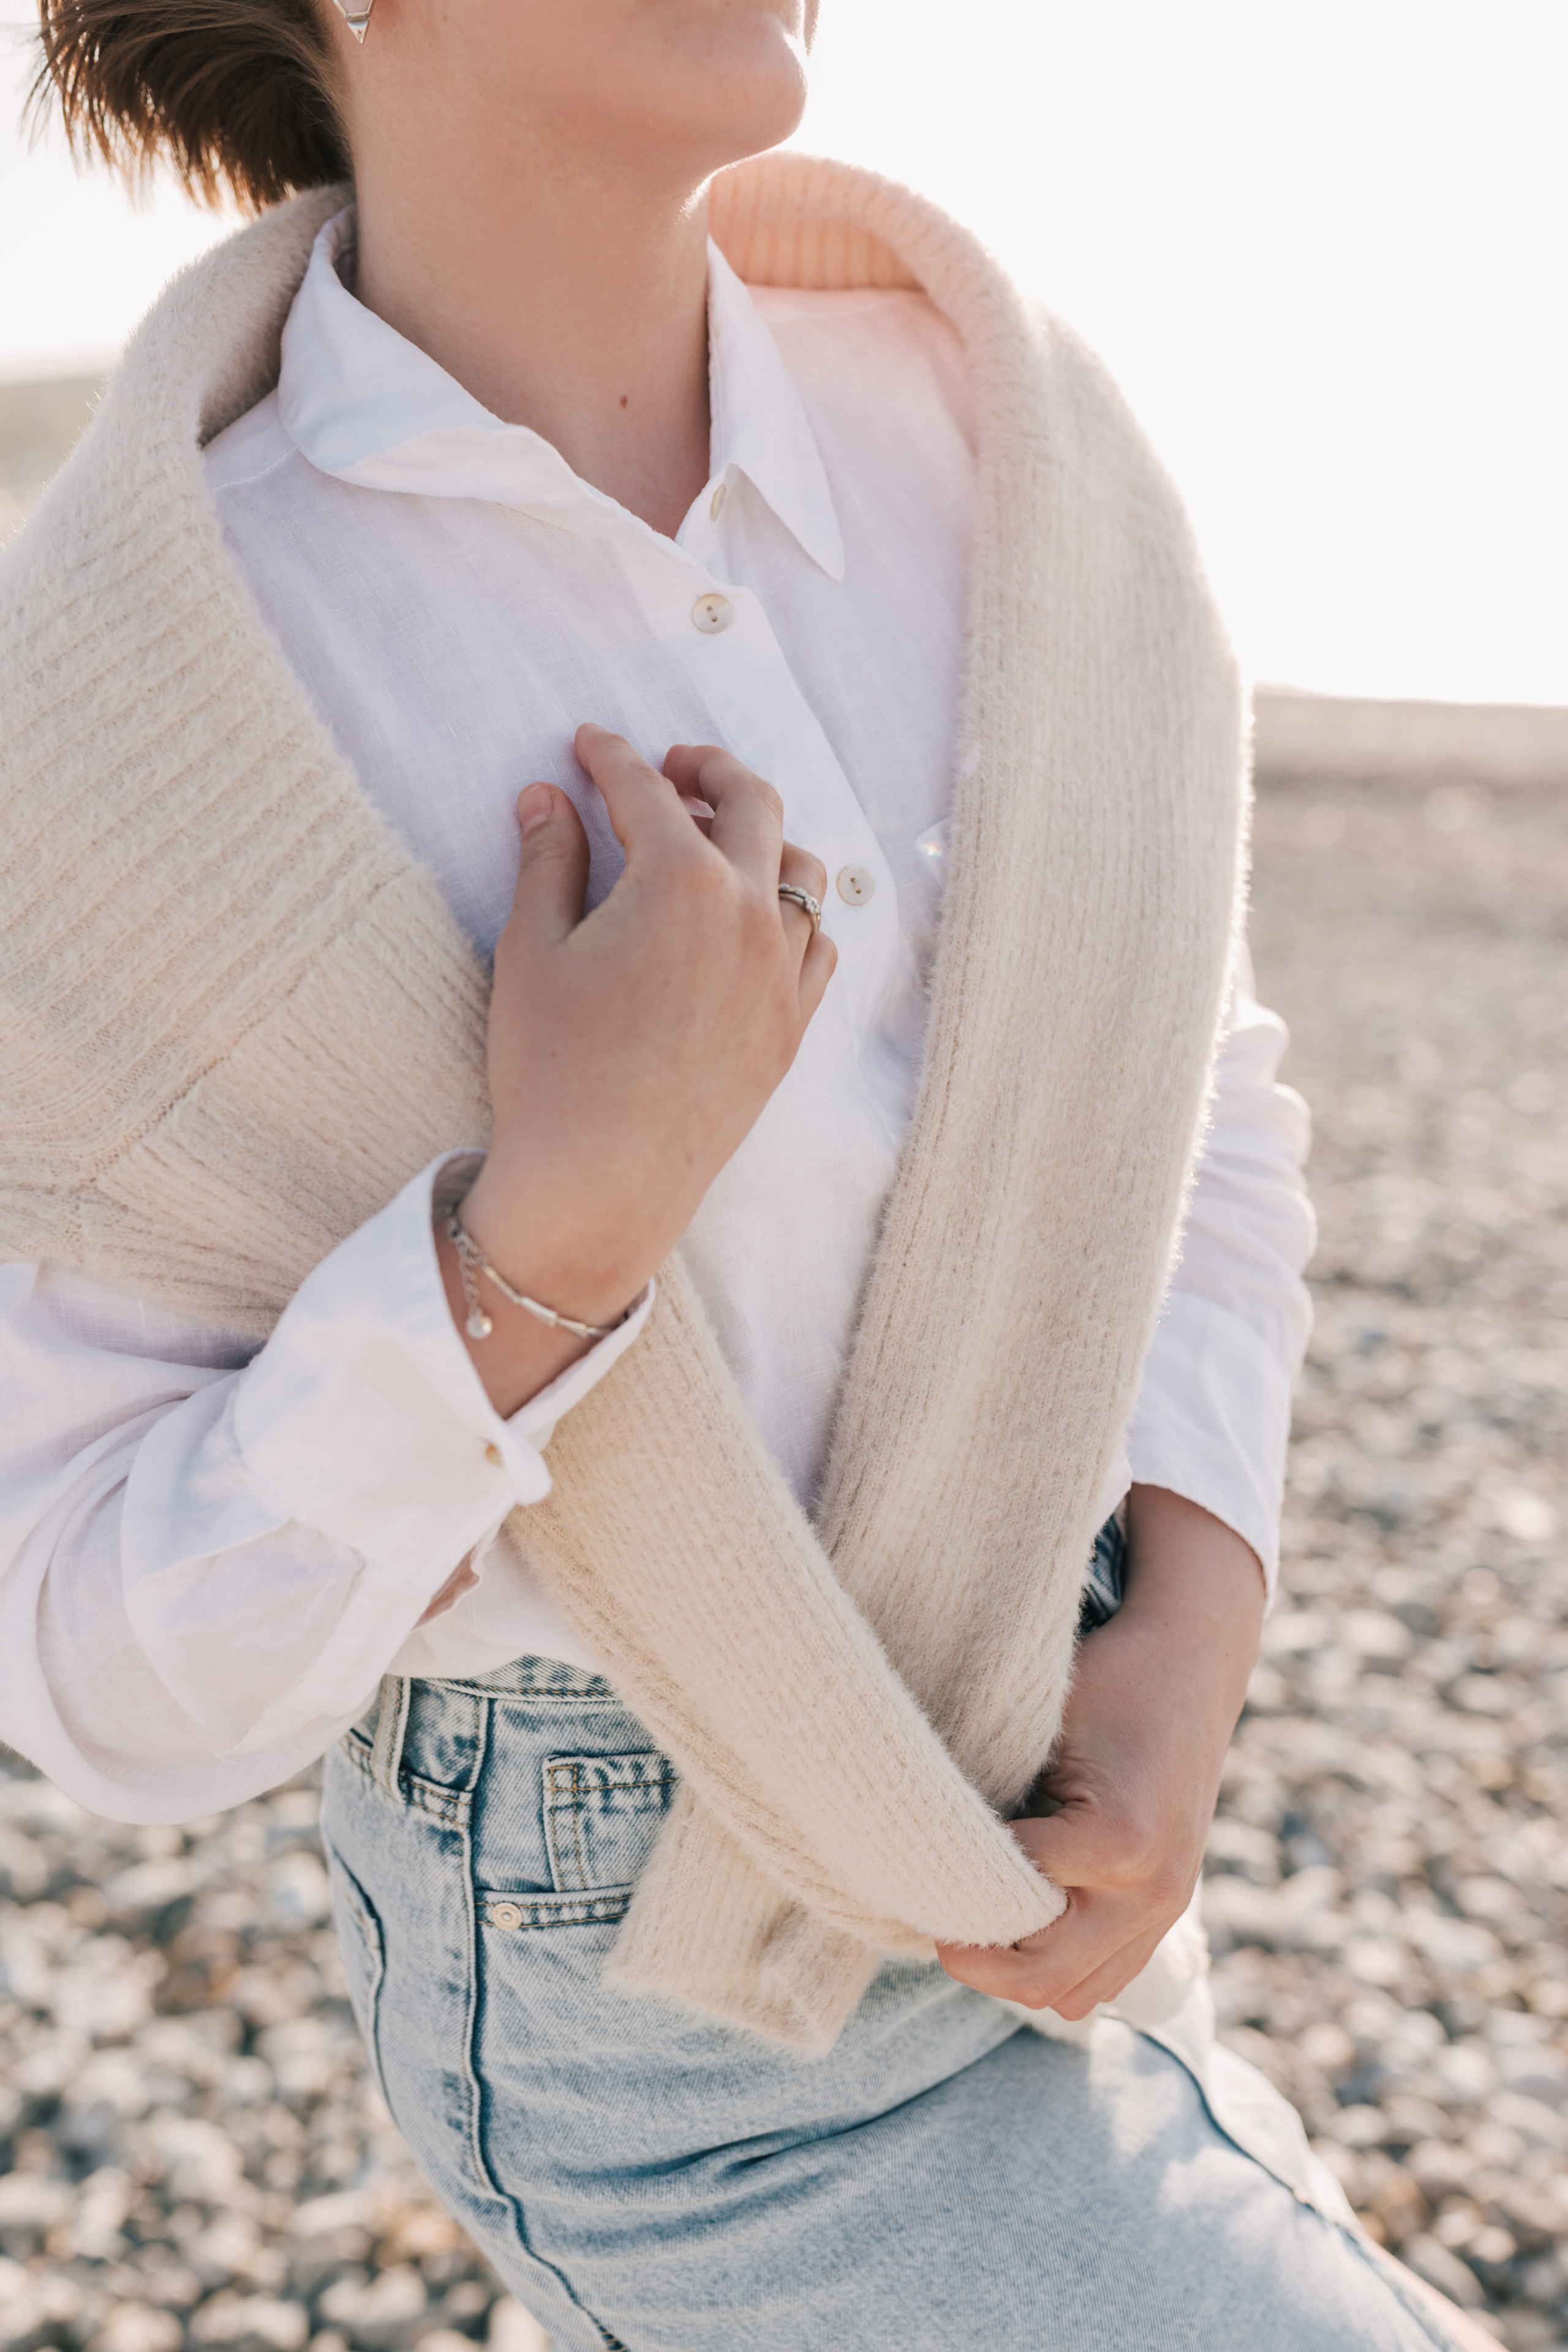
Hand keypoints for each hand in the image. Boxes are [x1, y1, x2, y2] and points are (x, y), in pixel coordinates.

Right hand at [438, 724, 835, 1414]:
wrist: (600, 1185)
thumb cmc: (552, 1068)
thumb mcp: (531, 951)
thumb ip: (546, 861)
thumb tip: (545, 798)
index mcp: (682, 881)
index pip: (645, 791)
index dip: (610, 758)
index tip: (588, 746)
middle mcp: (751, 915)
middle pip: (753, 803)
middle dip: (709, 770)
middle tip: (670, 769)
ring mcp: (783, 973)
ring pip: (803, 871)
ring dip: (763, 838)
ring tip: (715, 842)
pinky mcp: (792, 1026)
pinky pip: (817, 944)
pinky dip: (792, 914)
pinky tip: (753, 921)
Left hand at [936, 1487, 1265, 2018]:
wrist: (1190, 1668)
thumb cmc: (1106, 1683)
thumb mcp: (1040, 1724)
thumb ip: (992, 1792)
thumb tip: (918, 1841)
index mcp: (1119, 1842)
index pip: (1010, 1896)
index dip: (954, 1881)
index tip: (914, 1859)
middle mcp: (1150, 1892)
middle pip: (1039, 1974)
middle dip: (975, 1954)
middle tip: (930, 1913)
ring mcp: (1166, 1913)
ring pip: (1071, 1995)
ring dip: (1015, 1970)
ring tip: (976, 1918)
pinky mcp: (1168, 1916)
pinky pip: (1102, 1981)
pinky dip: (1056, 1967)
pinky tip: (1020, 1920)